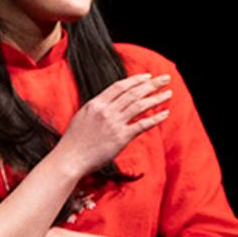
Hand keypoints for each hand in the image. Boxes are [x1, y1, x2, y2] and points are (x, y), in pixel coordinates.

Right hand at [46, 71, 172, 182]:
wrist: (69, 160)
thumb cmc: (73, 142)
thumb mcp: (82, 118)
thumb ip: (97, 108)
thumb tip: (113, 102)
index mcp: (95, 104)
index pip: (119, 86)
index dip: (135, 80)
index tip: (148, 77)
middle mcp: (105, 111)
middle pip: (133, 93)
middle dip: (152, 84)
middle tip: (165, 78)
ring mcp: (113, 124)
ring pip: (140, 105)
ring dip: (156, 98)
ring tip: (168, 93)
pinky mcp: (121, 137)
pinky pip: (142, 124)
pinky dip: (156, 119)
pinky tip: (165, 114)